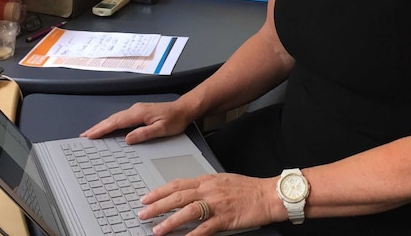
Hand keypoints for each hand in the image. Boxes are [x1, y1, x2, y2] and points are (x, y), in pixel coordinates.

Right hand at [81, 100, 194, 143]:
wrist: (184, 109)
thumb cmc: (175, 119)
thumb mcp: (161, 129)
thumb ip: (144, 134)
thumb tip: (128, 139)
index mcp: (138, 113)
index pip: (116, 122)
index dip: (102, 129)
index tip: (91, 135)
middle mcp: (135, 110)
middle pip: (112, 119)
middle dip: (97, 127)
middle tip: (84, 136)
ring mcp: (136, 110)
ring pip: (115, 118)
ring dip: (102, 125)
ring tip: (91, 133)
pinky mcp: (138, 113)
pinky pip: (120, 118)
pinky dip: (111, 123)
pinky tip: (108, 128)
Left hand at [140, 173, 279, 234]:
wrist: (267, 195)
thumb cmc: (247, 189)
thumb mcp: (222, 181)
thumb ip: (205, 186)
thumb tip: (189, 192)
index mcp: (207, 180)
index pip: (177, 184)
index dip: (159, 191)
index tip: (146, 198)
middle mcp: (209, 190)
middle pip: (177, 196)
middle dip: (157, 205)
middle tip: (143, 213)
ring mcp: (216, 204)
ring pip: (187, 211)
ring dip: (170, 221)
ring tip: (157, 230)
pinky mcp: (225, 218)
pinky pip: (205, 228)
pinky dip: (192, 235)